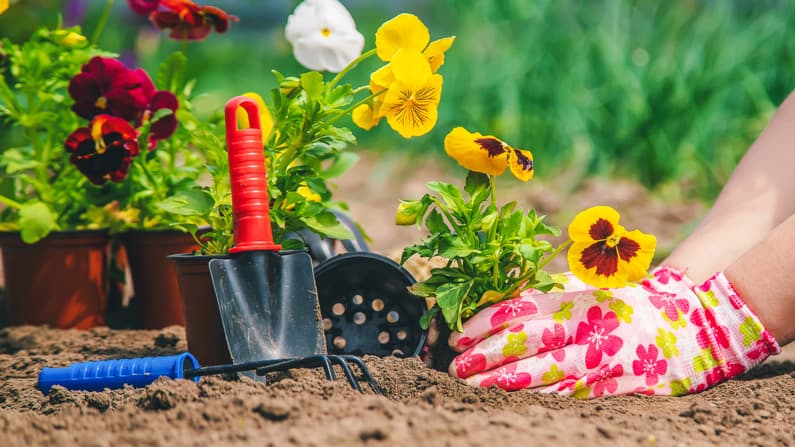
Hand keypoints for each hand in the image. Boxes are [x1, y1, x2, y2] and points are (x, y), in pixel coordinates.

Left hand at [448, 266, 779, 396]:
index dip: (485, 322)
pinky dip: (555, 396)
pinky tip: (527, 402)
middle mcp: (592, 323)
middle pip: (530, 339)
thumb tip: (500, 307)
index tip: (456, 335)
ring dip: (512, 380)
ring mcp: (612, 353)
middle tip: (457, 367)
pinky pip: (587, 391)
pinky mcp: (631, 379)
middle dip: (488, 354)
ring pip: (553, 369)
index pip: (521, 308)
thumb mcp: (591, 292)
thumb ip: (551, 297)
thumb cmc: (630, 304)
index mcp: (579, 299)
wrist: (698, 318)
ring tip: (480, 387)